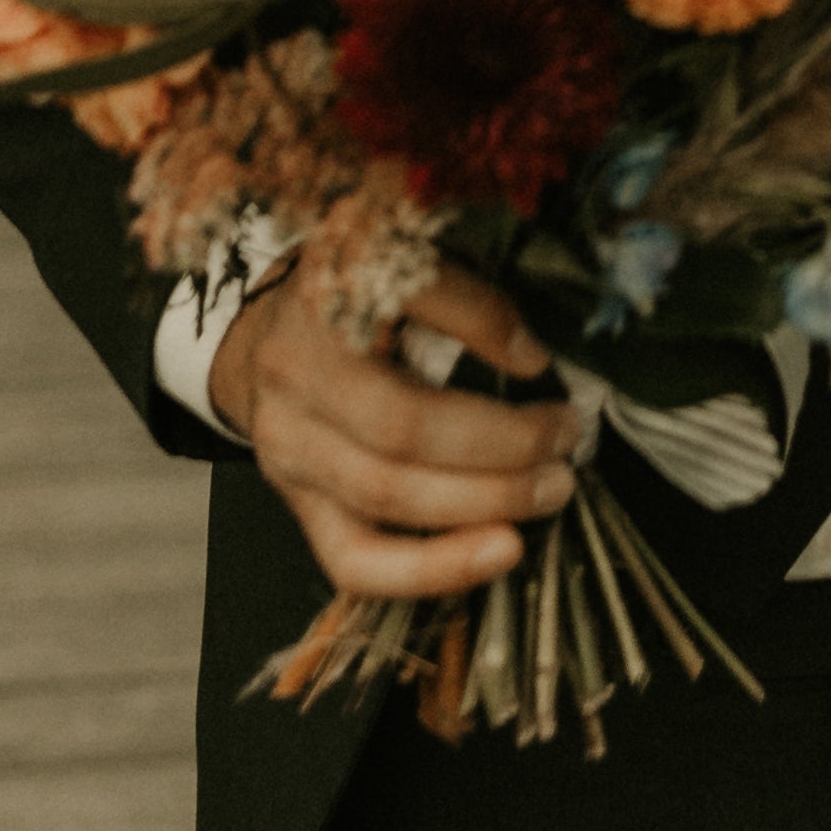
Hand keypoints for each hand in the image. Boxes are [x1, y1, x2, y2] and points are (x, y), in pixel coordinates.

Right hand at [211, 256, 577, 602]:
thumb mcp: (405, 262)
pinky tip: (500, 551)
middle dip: (501, 442)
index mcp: (328, 286)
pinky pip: (356, 560)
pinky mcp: (296, 502)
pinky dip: (433, 568)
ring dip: (485, 501)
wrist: (264, 345)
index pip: (410, 302)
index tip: (541, 359)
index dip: (484, 329)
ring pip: (385, 493)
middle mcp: (296, 368)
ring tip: (551, 491)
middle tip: (565, 437)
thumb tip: (532, 358)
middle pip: (401, 424)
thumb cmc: (359, 301)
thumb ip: (463, 296)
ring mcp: (288, 444)